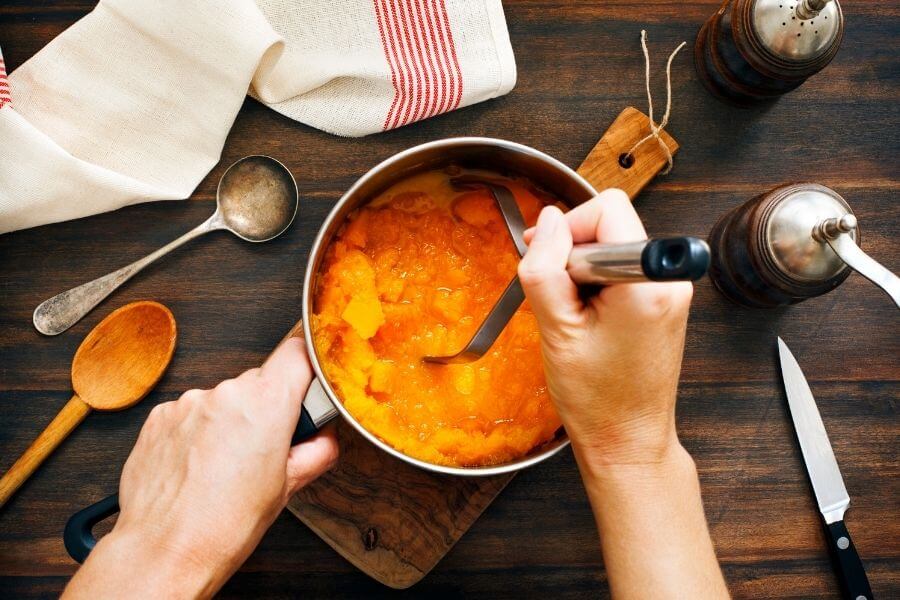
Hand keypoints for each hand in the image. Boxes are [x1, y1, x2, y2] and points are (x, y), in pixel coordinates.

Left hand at [64, 337, 337, 598]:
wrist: (164, 551)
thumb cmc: (223, 526)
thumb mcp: (289, 488)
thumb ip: (316, 450)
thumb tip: (322, 437)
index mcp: (266, 404)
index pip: (297, 351)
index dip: (308, 364)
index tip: (310, 382)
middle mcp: (226, 394)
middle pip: (261, 381)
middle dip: (269, 408)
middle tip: (268, 448)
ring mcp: (188, 403)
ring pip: (224, 400)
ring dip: (231, 422)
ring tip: (226, 467)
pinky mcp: (160, 416)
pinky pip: (192, 413)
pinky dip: (199, 433)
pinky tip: (200, 466)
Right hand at [519, 189, 692, 466]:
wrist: (628, 442)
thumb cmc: (597, 399)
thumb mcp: (555, 330)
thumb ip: (545, 267)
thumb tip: (547, 221)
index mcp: (648, 282)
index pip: (606, 208)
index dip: (568, 231)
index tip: (552, 268)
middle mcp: (670, 280)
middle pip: (611, 223)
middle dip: (574, 252)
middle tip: (559, 297)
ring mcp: (671, 291)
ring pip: (613, 246)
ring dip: (582, 272)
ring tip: (574, 315)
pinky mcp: (664, 301)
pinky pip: (622, 269)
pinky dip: (596, 285)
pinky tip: (587, 319)